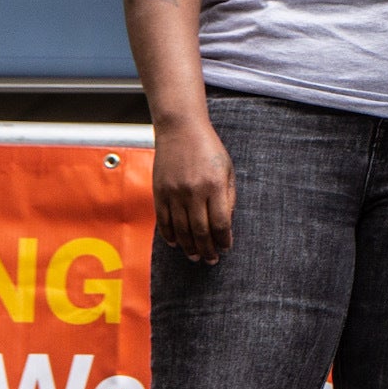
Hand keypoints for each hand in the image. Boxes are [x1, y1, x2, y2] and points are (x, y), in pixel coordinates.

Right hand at [153, 118, 236, 261]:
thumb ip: (228, 196)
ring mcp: (174, 193)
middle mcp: (193, 191)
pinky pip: (163, 221)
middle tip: (211, 260)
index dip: (224, 239)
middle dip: (208, 249)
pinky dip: (169, 236)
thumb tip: (225, 224)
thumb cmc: (208, 148)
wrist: (180, 129)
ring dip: (189, 247)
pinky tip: (177, 244)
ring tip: (195, 256)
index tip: (226, 247)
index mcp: (214, 185)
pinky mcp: (159, 192)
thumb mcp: (227, 169)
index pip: (220, 223)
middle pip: (201, 231)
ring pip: (181, 230)